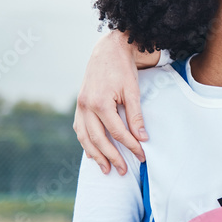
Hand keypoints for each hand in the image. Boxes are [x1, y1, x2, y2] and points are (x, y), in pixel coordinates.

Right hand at [73, 30, 157, 174]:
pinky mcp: (79, 105)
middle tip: (124, 171)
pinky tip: (93, 154)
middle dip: (112, 157)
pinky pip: (80, 129)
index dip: (130, 146)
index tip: (142, 155)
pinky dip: (86, 143)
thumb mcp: (133, 91)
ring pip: (85, 137)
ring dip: (95, 155)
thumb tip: (141, 138)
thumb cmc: (122, 69)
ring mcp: (80, 106)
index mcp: (100, 102)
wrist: (108, 50)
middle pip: (98, 139)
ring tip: (106, 169)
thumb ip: (136, 115)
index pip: (117, 132)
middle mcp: (86, 106)